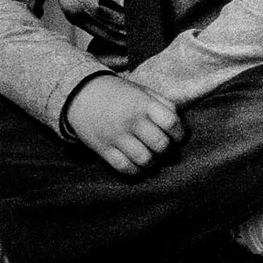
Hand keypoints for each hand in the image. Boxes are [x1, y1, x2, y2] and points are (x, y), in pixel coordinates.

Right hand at [66, 73, 183, 174]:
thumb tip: (180, 124)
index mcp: (143, 104)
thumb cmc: (120, 94)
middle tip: (166, 150)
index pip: (171, 123)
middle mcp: (131, 121)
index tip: (178, 137)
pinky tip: (139, 165)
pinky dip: (136, 171)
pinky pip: (125, 168)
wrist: (82, 93)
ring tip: (153, 157)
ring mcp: (116, 136)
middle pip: (161, 145)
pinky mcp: (103, 149)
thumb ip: (164, 104)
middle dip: (168, 151)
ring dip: (154, 163)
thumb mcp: (143, 91)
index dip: (180, 133)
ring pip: (145, 160)